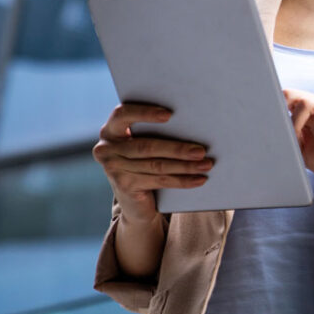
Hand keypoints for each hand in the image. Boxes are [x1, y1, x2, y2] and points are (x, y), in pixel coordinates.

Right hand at [92, 103, 213, 223]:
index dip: (145, 113)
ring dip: (185, 166)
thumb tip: (194, 125)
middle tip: (201, 151)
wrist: (136, 200)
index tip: (169, 115)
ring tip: (206, 164)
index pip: (122, 115)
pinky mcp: (124, 185)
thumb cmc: (146, 160)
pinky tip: (199, 179)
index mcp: (111, 129)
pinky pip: (159, 180)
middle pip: (146, 146)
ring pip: (156, 165)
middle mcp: (106, 148)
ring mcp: (113, 168)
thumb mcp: (146, 142)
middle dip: (177, 148)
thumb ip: (157, 131)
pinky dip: (182, 180)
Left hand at [283, 89, 313, 195]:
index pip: (290, 99)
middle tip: (284, 130)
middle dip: (283, 110)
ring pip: (308, 102)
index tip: (267, 120)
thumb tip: (275, 129)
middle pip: (295, 95)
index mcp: (312, 115)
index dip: (276, 106)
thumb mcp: (305, 153)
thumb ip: (292, 139)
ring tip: (300, 139)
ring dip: (297, 121)